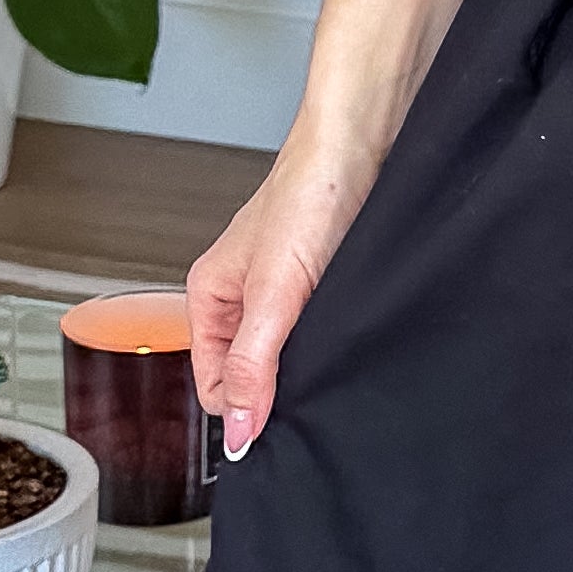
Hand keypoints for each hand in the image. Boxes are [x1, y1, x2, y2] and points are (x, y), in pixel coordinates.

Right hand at [189, 143, 376, 453]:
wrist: (363, 143)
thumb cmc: (310, 194)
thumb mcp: (274, 291)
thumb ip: (252, 362)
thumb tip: (239, 428)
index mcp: (209, 295)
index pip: (213, 385)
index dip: (244, 407)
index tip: (278, 420)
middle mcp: (240, 296)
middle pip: (248, 373)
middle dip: (276, 386)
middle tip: (314, 382)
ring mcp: (280, 290)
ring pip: (285, 355)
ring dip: (307, 362)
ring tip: (333, 346)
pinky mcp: (318, 283)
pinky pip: (315, 332)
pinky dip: (330, 339)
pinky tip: (348, 331)